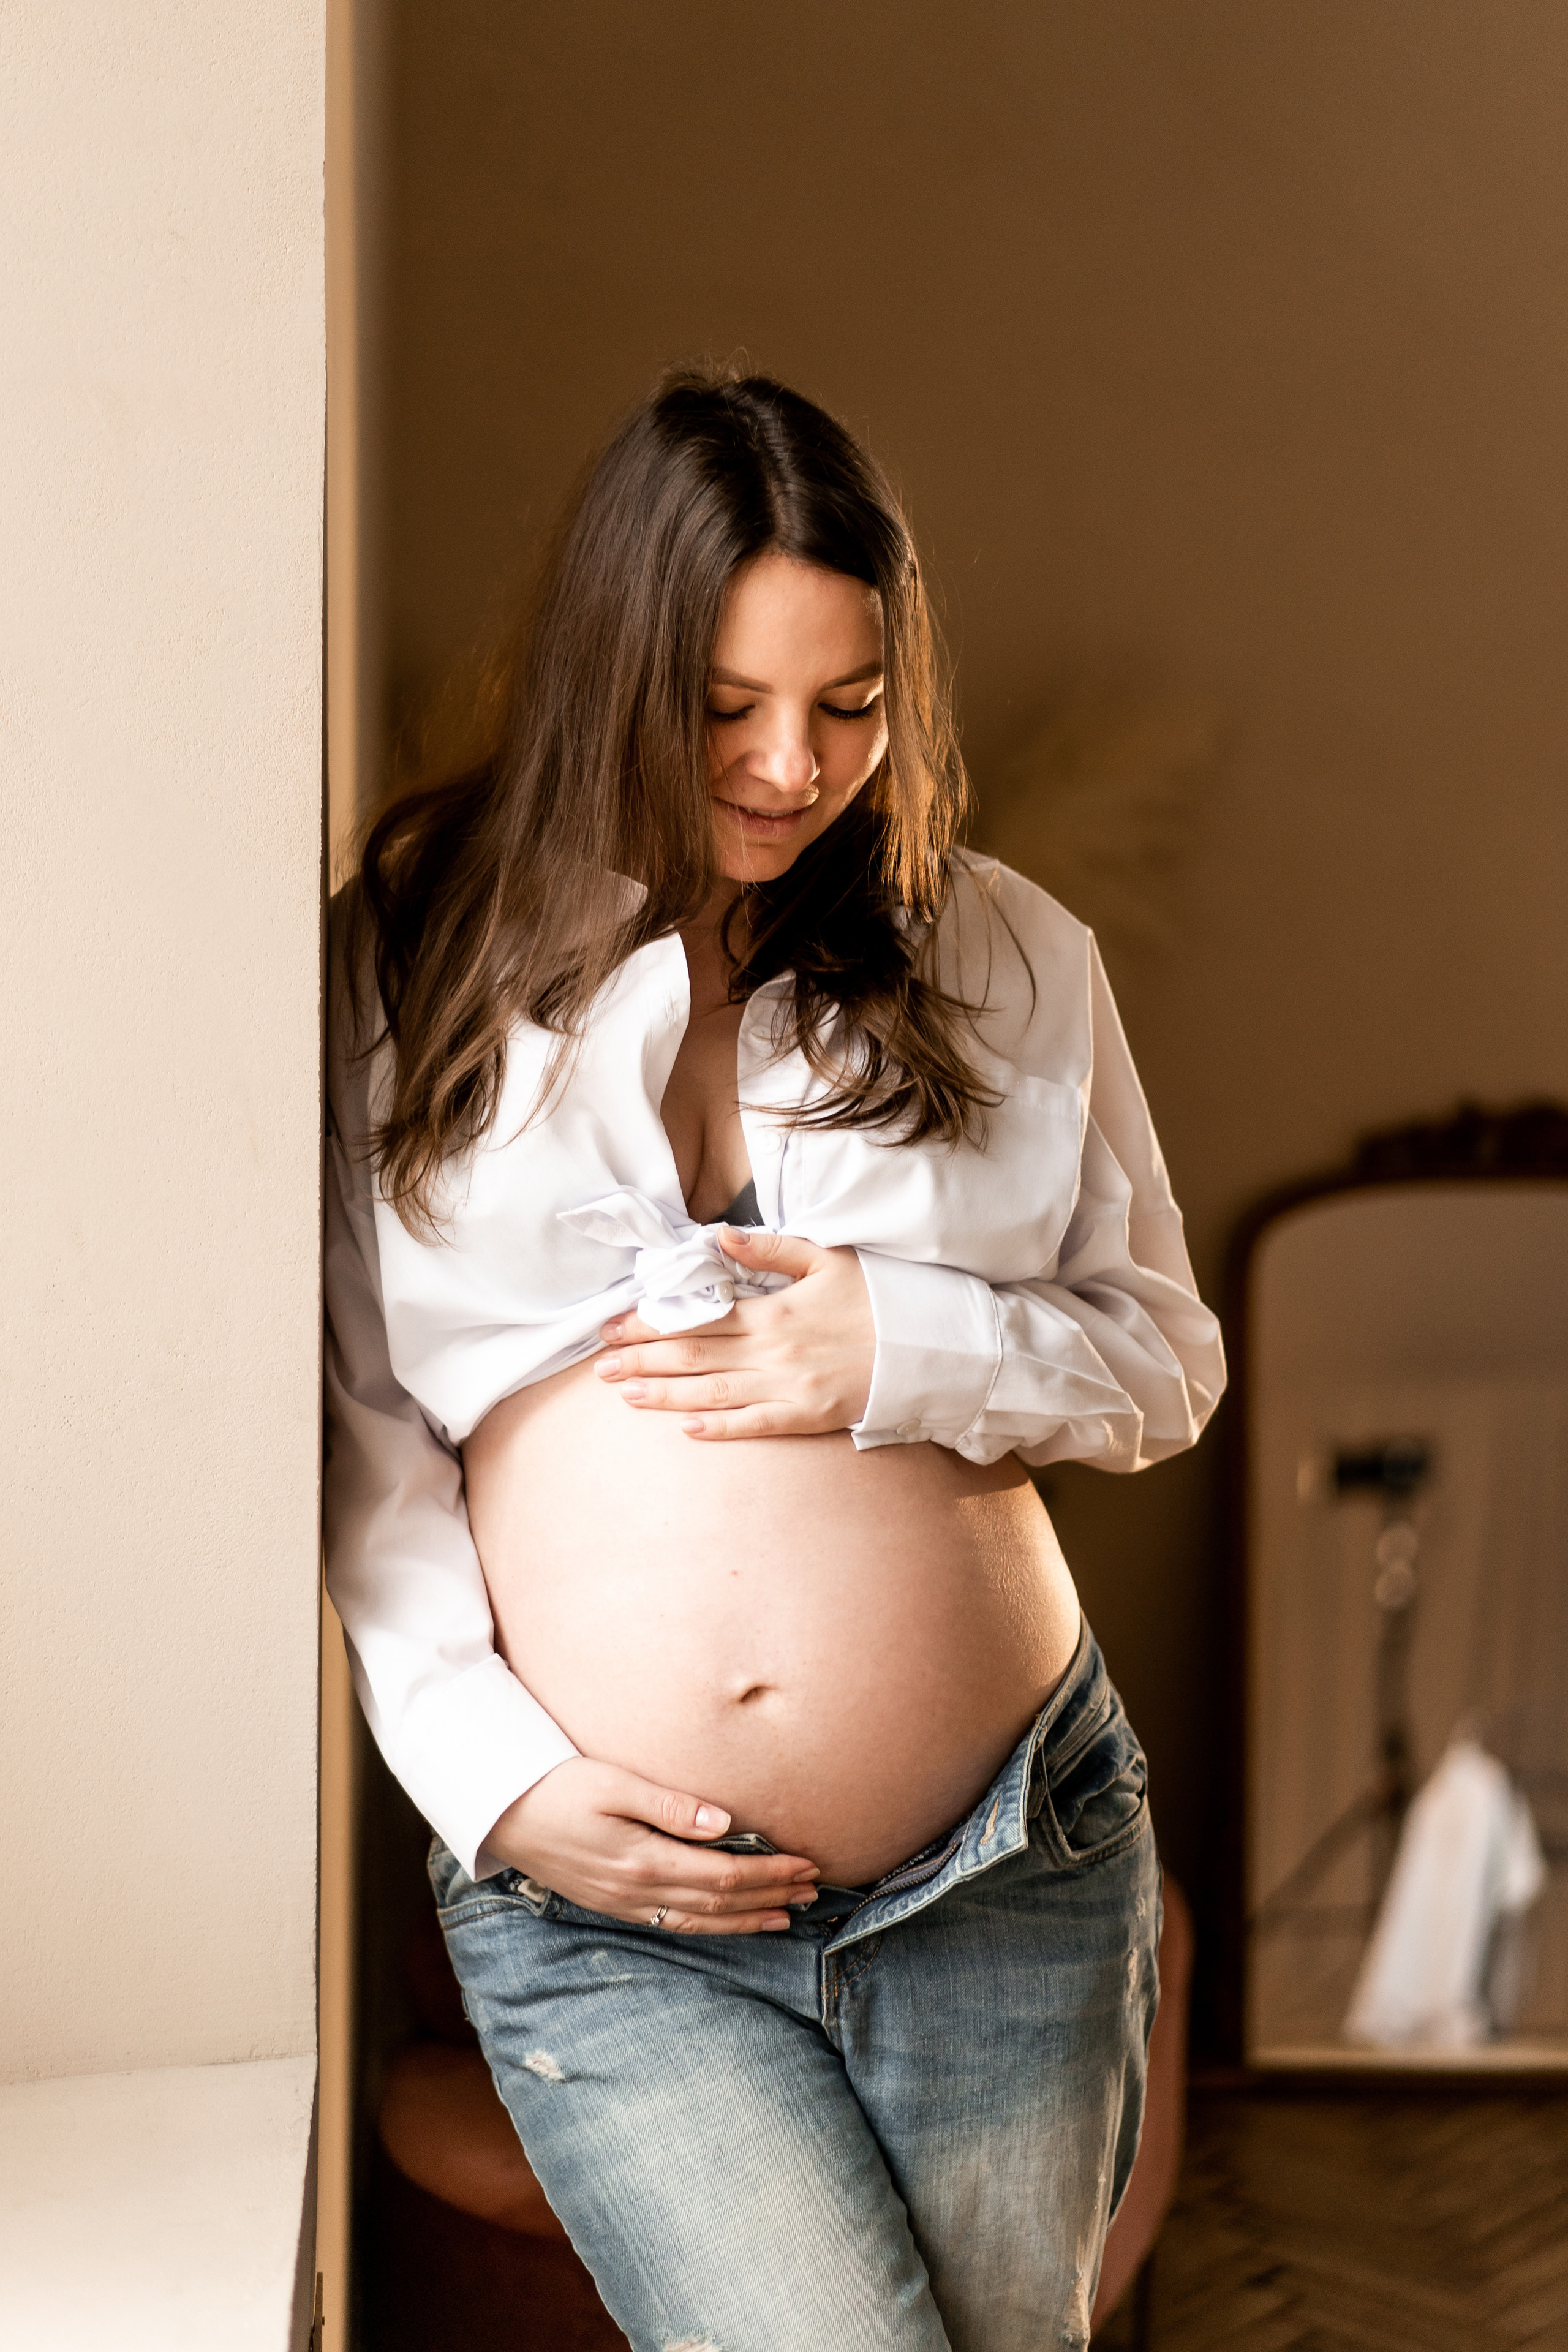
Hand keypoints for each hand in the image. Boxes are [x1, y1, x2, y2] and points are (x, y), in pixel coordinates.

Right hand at [486, 1758, 819, 1933]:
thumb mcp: (613, 1783)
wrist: (501, 1811)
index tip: (806, 1864)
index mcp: (642, 1860)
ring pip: (700, 1922)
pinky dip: (712, 1926)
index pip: (724, 1875)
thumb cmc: (557, 1785)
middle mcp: (637, 1891)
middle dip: (770, 1896)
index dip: (769, 1873)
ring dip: (747, 1918)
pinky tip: (730, 1921)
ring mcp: (624, 1903)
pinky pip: (674, 1924)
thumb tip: (724, 1821)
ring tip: (787, 1914)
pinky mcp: (614, 1903)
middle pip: (719, 1902)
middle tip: (814, 1889)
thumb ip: (670, 1804)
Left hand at [596, 1229, 874, 1438]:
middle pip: (693, 1356)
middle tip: (600, 1368)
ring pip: (712, 1393)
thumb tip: (721, 1236)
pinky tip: (685, 1430)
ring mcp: (789, 1387)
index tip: (613, 1328)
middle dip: (642, 1361)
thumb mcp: (827, 1259)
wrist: (928, 1345)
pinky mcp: (808, 1417)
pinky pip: (755, 1425)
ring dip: (665, 1395)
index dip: (649, 1323)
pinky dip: (719, 1429)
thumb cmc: (878, 1298)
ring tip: (625, 1395)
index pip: (696, 1316)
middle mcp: (773, 1351)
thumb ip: (770, 1250)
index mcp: (773, 1310)